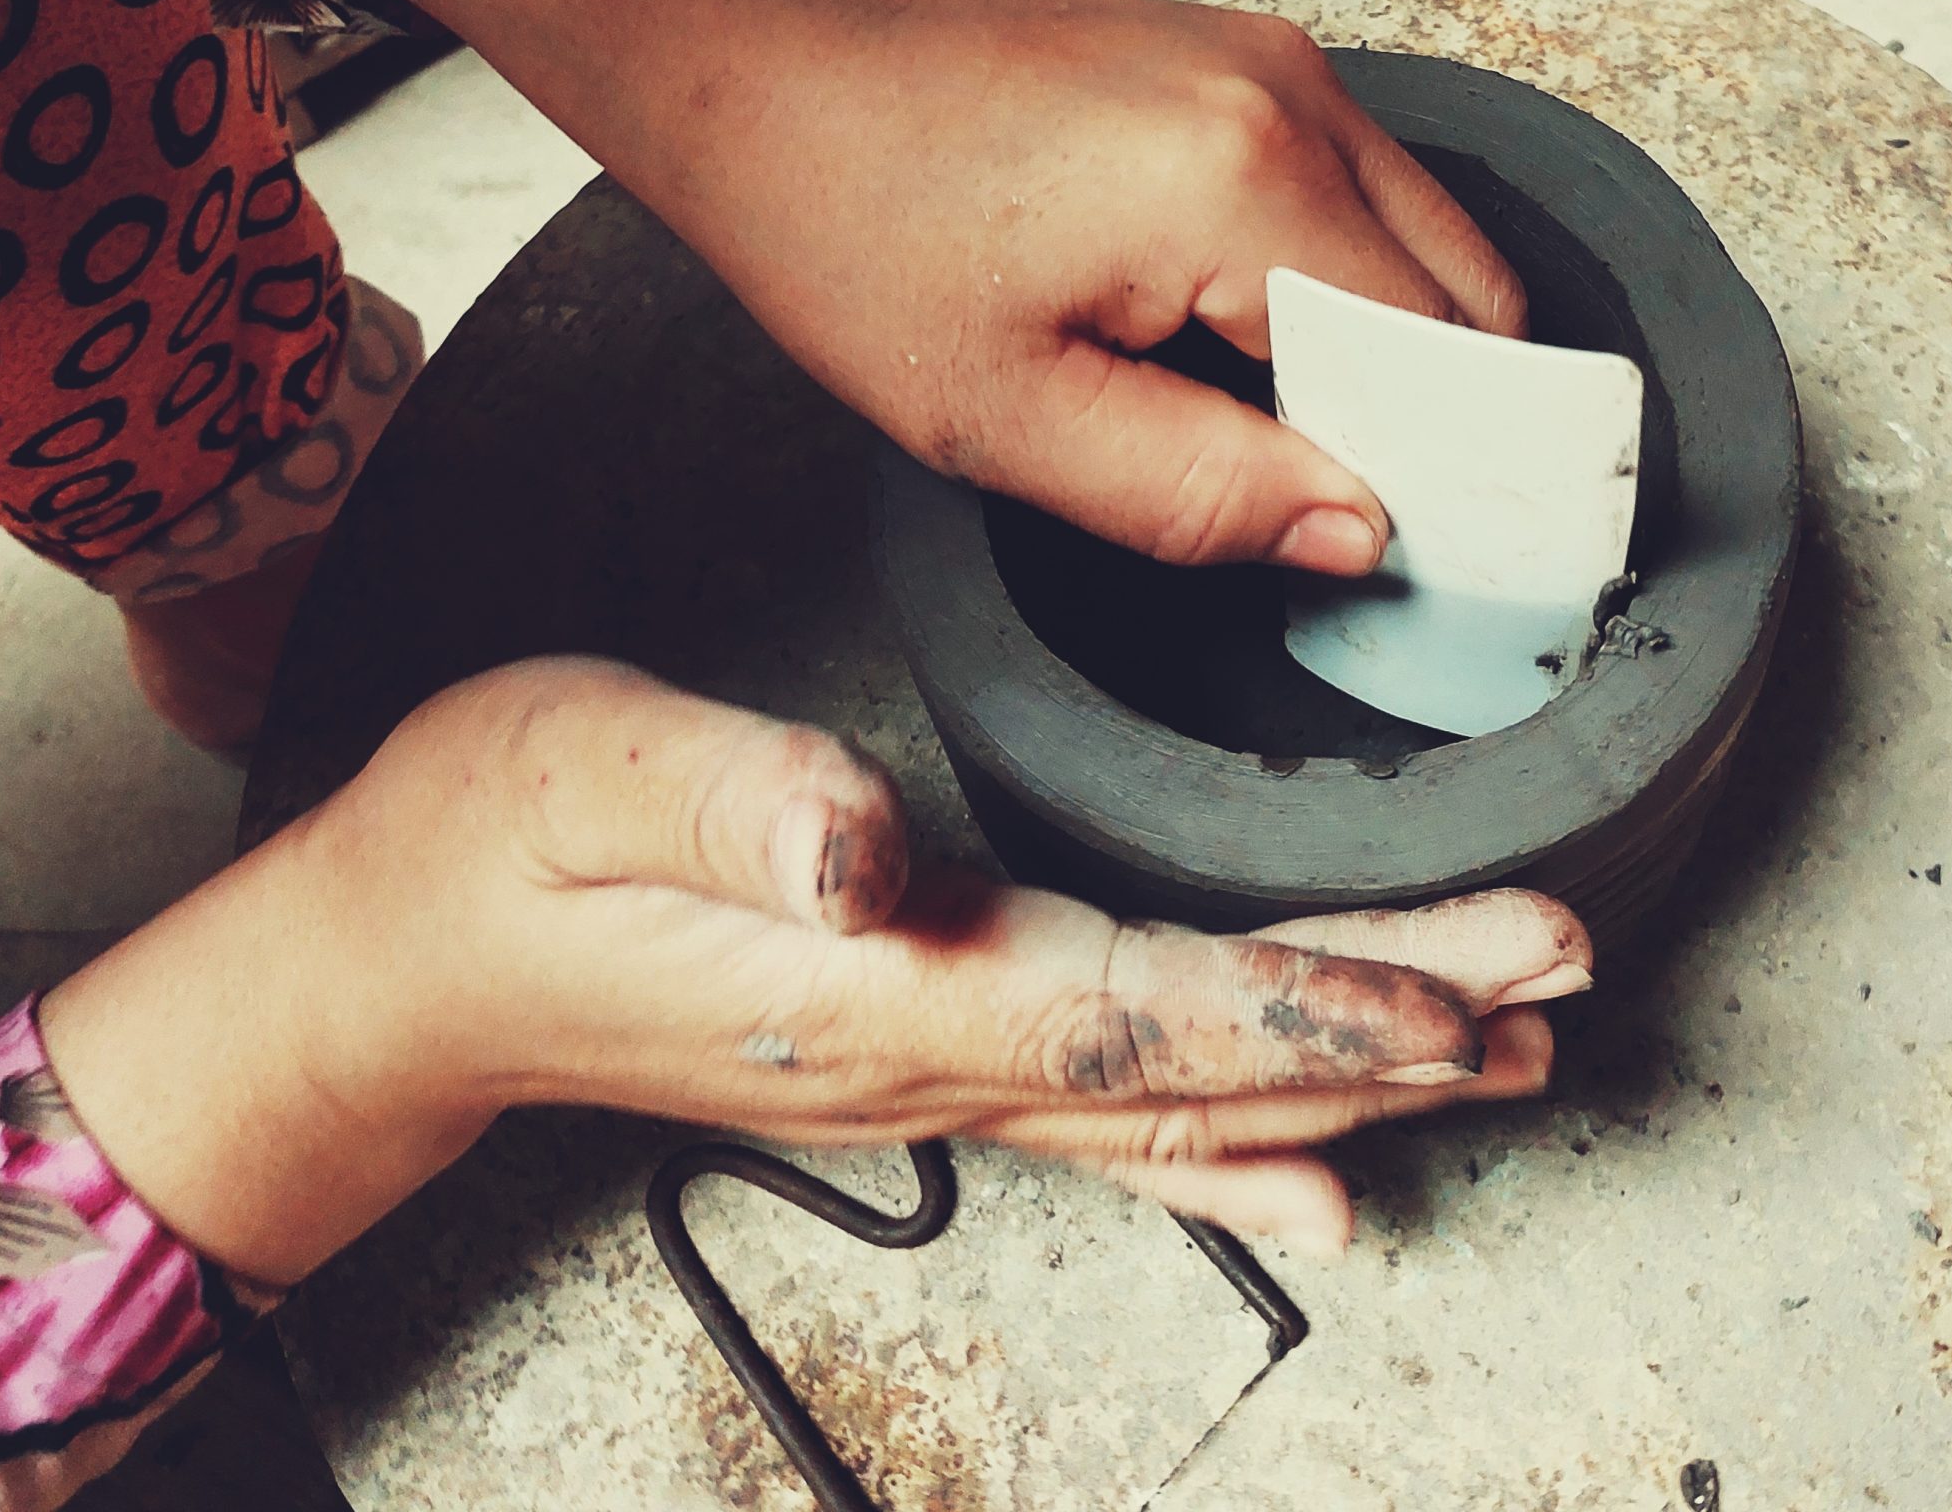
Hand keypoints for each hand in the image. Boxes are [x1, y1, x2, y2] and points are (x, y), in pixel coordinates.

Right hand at [42, 662, 1588, 1283]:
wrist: (392, 964)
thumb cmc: (485, 840)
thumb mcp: (580, 766)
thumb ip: (727, 797)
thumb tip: (861, 840)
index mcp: (875, 989)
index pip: (1137, 1012)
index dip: (1308, 1006)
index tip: (1461, 995)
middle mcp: (929, 1058)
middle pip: (1207, 1063)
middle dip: (1396, 1024)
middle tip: (1559, 978)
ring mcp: (929, 1075)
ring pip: (1187, 1099)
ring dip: (1354, 1072)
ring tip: (1506, 1048)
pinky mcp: (918, 1053)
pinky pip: (1118, 1125)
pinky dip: (1240, 1150)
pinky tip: (1323, 1185)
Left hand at [706, 0, 1529, 572]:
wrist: (769, 54)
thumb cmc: (852, 220)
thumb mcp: (1007, 418)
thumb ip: (1200, 493)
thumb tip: (1359, 534)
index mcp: (1244, 180)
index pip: (1437, 358)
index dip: (1425, 466)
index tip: (1380, 542)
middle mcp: (1292, 94)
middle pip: (1464, 290)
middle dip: (1420, 406)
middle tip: (1308, 487)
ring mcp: (1275, 58)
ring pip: (1421, 236)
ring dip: (1377, 338)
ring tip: (1248, 406)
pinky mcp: (1246, 53)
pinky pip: (1355, 187)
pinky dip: (1336, 272)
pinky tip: (1225, 326)